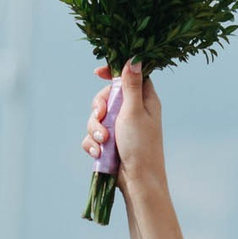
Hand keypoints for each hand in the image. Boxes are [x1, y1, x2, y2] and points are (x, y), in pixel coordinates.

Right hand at [81, 60, 165, 196]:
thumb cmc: (141, 146)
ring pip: (97, 118)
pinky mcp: (110, 143)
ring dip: (95, 128)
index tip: (97, 73)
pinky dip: (93, 143)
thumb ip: (130, 85)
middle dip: (98, 107)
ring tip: (104, 141)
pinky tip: (98, 152)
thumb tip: (134, 57)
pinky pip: (94, 136)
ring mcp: (120, 128)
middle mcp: (132, 112)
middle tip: (100, 114)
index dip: (113, 72)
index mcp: (144, 100)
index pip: (128, 76)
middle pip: (107, 96)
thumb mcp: (134, 111)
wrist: (138, 181)